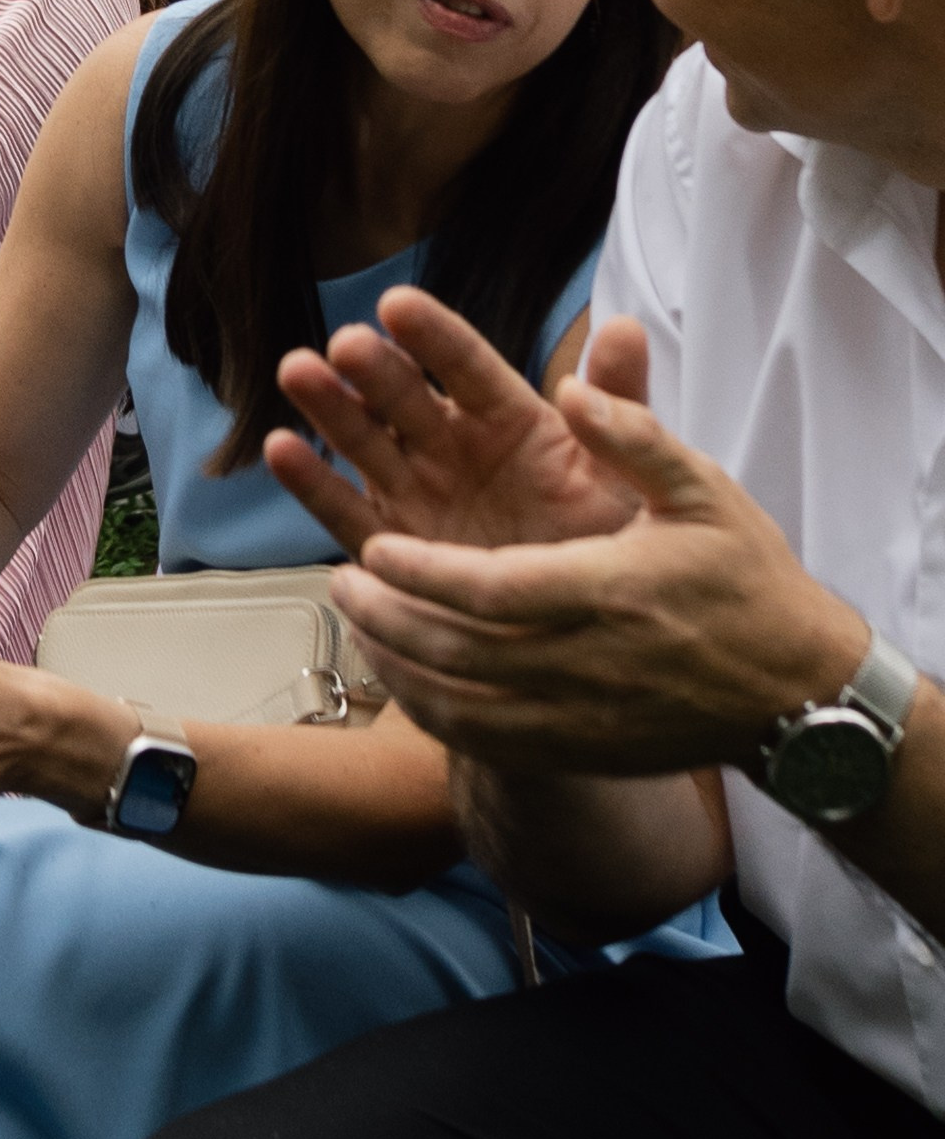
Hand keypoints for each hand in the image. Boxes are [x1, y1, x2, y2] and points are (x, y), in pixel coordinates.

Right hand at [266, 284, 642, 560]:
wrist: (590, 635)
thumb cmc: (609, 544)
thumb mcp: (630, 474)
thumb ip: (621, 406)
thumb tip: (629, 328)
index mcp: (510, 419)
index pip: (468, 367)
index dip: (434, 337)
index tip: (398, 305)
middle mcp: (454, 447)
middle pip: (406, 397)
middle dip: (373, 368)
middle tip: (344, 345)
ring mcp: (417, 492)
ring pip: (365, 441)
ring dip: (329, 407)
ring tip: (297, 373)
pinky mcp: (392, 546)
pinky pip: (346, 511)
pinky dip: (312, 482)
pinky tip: (281, 449)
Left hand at [325, 359, 868, 776]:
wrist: (799, 694)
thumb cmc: (748, 580)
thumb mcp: (704, 490)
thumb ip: (635, 435)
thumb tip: (571, 384)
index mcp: (611, 592)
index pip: (492, 590)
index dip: (422, 576)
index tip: (372, 551)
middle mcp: (589, 664)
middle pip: (461, 652)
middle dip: (387, 620)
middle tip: (339, 584)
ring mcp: (583, 719)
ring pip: (464, 707)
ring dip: (398, 668)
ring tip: (356, 625)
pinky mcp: (583, 754)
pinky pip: (489, 746)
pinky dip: (434, 717)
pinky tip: (406, 680)